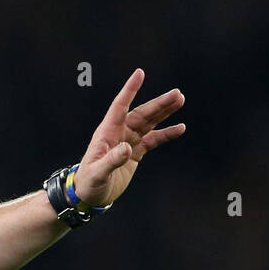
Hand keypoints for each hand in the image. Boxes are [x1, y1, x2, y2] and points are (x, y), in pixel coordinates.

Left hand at [72, 68, 185, 209]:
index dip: (129, 90)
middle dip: (158, 104)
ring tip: (180, 100)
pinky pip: (153, 140)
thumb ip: (111, 160)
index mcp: (106, 133)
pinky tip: (180, 128)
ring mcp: (127, 142)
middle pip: (141, 114)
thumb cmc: (88, 183)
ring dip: (164, 112)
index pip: (119, 107)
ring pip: (149, 123)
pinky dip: (166, 134)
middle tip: (177, 94)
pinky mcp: (134, 153)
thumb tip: (127, 148)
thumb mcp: (98, 173)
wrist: (88, 196)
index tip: (139, 73)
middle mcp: (118, 134)